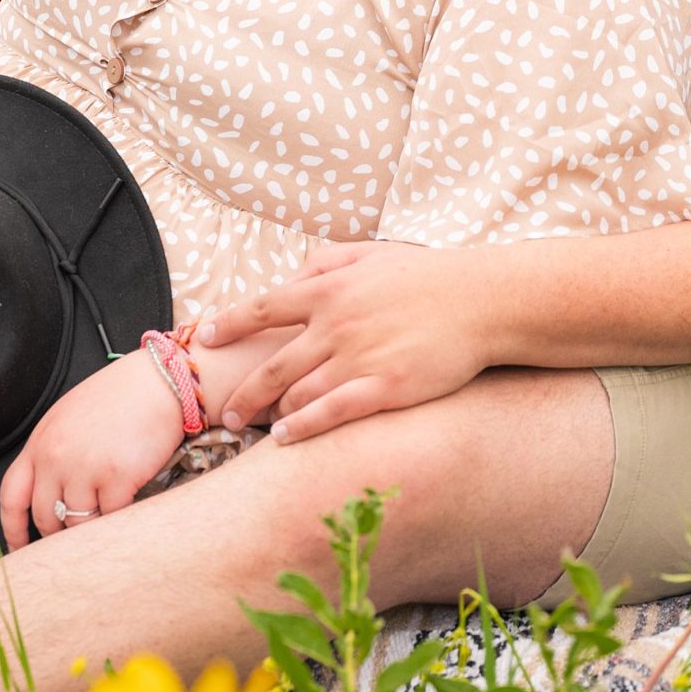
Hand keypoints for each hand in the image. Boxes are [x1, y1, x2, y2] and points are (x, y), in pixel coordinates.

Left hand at [0, 345, 186, 550]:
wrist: (163, 379)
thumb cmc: (123, 394)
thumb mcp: (70, 417)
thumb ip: (53, 452)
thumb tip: (51, 491)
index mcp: (41, 442)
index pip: (11, 497)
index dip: (13, 529)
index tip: (21, 545)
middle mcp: (56, 458)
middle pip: (45, 516)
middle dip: (59, 529)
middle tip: (76, 530)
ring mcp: (86, 469)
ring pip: (78, 522)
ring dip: (93, 523)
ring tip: (108, 509)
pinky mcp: (118, 477)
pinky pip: (111, 515)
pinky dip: (120, 514)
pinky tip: (129, 500)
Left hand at [199, 240, 485, 440]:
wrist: (484, 300)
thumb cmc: (431, 275)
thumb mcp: (375, 253)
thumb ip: (327, 261)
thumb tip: (291, 274)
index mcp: (331, 289)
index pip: (263, 308)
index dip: (230, 325)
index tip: (206, 339)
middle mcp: (336, 325)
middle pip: (272, 365)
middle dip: (243, 393)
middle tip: (227, 412)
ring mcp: (359, 358)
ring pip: (297, 394)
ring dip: (272, 413)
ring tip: (258, 428)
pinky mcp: (384, 388)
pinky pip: (329, 413)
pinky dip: (301, 427)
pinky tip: (285, 438)